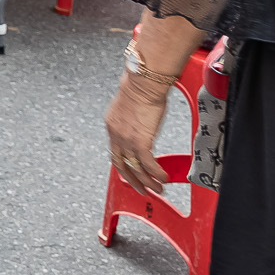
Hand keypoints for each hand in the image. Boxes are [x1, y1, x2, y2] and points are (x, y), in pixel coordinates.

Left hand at [105, 70, 172, 195]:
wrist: (143, 84)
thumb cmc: (140, 89)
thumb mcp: (129, 108)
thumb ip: (131, 121)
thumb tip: (140, 126)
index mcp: (112, 126)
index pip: (115, 152)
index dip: (123, 166)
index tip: (130, 174)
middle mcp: (116, 134)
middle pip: (121, 165)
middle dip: (133, 181)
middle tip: (143, 190)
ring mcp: (126, 140)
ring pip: (136, 169)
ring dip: (148, 182)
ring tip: (158, 189)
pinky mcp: (140, 141)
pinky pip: (148, 165)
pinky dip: (156, 174)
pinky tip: (163, 178)